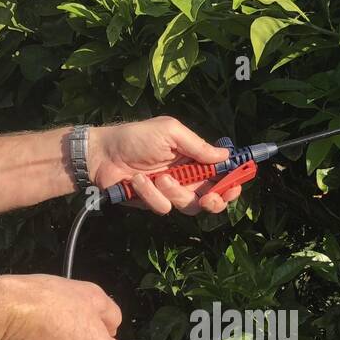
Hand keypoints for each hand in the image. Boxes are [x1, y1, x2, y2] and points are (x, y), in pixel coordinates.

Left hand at [89, 117, 243, 215]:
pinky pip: (164, 207)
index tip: (236, 185)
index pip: (221, 173)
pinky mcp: (155, 202)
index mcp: (194, 157)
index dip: (232, 181)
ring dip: (175, 192)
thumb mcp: (170, 133)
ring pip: (189, 205)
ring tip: (158, 178)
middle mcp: (187, 177)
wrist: (103, 154)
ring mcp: (171, 192)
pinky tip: (137, 181)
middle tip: (208, 198)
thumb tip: (226, 155)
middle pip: (213, 198)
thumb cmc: (137, 137)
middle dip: (215, 200)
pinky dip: (151, 194)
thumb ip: (198, 146)